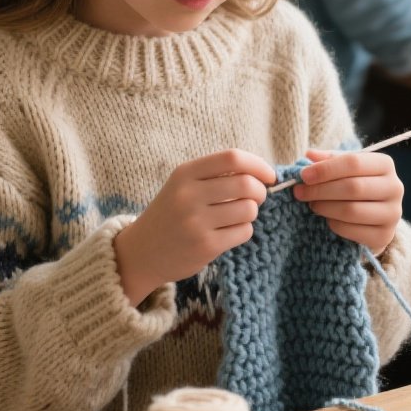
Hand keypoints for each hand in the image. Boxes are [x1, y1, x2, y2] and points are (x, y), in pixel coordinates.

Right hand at [114, 149, 274, 304]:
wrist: (142, 251)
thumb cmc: (171, 213)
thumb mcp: (184, 185)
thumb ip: (216, 174)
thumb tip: (262, 172)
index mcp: (185, 173)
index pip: (232, 158)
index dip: (258, 165)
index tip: (268, 176)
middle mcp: (188, 195)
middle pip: (246, 184)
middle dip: (260, 191)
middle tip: (256, 198)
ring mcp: (196, 222)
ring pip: (248, 209)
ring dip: (251, 213)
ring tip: (237, 216)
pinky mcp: (205, 246)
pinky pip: (244, 232)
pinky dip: (244, 231)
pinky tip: (228, 232)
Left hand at [293, 148, 402, 255]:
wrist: (374, 218)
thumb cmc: (356, 186)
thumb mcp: (344, 169)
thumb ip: (328, 160)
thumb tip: (310, 154)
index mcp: (385, 165)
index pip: (353, 162)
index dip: (326, 169)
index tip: (303, 175)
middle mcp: (394, 187)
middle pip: (352, 187)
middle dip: (320, 189)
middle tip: (300, 192)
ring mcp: (392, 214)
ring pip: (351, 210)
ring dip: (324, 207)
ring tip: (312, 204)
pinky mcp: (384, 236)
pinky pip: (351, 230)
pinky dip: (333, 224)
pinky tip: (327, 218)